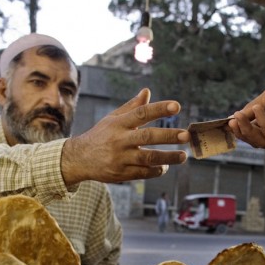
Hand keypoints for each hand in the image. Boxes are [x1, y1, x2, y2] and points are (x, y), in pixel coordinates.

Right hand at [61, 88, 189, 184]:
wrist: (79, 159)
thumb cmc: (100, 136)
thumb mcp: (112, 119)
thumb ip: (132, 107)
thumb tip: (147, 91)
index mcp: (119, 123)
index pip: (141, 113)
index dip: (159, 109)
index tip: (177, 107)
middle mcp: (119, 140)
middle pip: (147, 136)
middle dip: (168, 136)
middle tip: (186, 135)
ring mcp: (120, 158)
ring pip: (148, 158)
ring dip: (168, 157)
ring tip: (183, 156)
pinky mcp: (121, 173)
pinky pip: (143, 173)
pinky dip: (156, 170)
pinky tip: (165, 167)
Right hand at [229, 68, 264, 148]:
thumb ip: (253, 109)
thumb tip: (235, 117)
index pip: (255, 131)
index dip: (241, 128)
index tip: (229, 122)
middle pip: (256, 139)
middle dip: (242, 131)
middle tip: (231, 122)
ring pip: (261, 141)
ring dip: (248, 129)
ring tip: (239, 116)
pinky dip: (263, 123)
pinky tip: (259, 110)